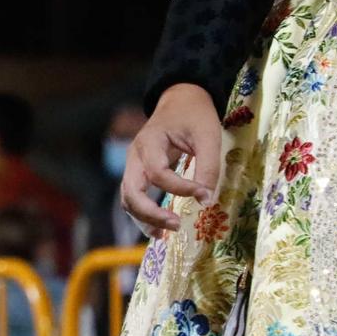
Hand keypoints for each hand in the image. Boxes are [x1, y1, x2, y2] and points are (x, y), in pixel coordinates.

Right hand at [123, 84, 223, 236]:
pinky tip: (159, 230)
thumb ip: (208, 167)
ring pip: (128, 199)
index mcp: (149, 142)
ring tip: (165, 234)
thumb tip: (206, 201)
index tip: (203, 194)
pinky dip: (143, 216)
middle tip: (176, 225)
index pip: (158, 173)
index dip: (180, 188)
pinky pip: (134, 199)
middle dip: (150, 213)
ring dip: (144, 219)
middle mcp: (135, 156)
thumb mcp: (207, 135)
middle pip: (130, 192)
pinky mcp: (139, 174)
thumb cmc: (194, 116)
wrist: (181, 100)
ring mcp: (133, 166)